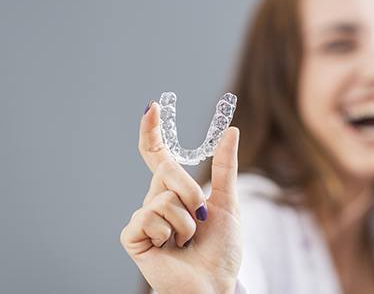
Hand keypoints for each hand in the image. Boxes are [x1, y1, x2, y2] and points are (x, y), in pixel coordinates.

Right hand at [120, 101, 241, 293]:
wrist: (214, 283)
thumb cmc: (221, 249)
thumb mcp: (228, 203)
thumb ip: (225, 167)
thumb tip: (231, 131)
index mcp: (176, 191)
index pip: (158, 155)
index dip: (152, 131)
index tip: (152, 106)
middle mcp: (156, 200)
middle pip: (166, 170)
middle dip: (192, 192)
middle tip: (202, 216)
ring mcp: (144, 217)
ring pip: (163, 197)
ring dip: (186, 222)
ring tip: (187, 240)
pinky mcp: (133, 235)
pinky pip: (149, 217)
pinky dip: (169, 234)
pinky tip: (170, 248)